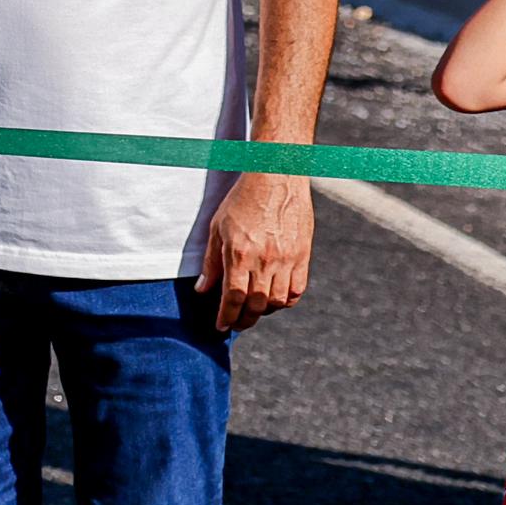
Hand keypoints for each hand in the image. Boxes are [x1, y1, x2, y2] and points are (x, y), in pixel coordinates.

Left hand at [198, 169, 312, 331]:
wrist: (277, 178)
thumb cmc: (242, 201)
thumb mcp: (217, 229)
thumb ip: (211, 262)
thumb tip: (202, 290)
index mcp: (240, 254)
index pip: (233, 298)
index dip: (226, 317)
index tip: (221, 326)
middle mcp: (265, 260)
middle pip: (256, 305)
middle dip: (244, 320)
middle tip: (237, 323)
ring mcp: (287, 259)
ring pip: (277, 301)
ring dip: (264, 312)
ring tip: (254, 312)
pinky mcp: (303, 255)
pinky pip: (297, 289)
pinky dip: (286, 301)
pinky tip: (276, 300)